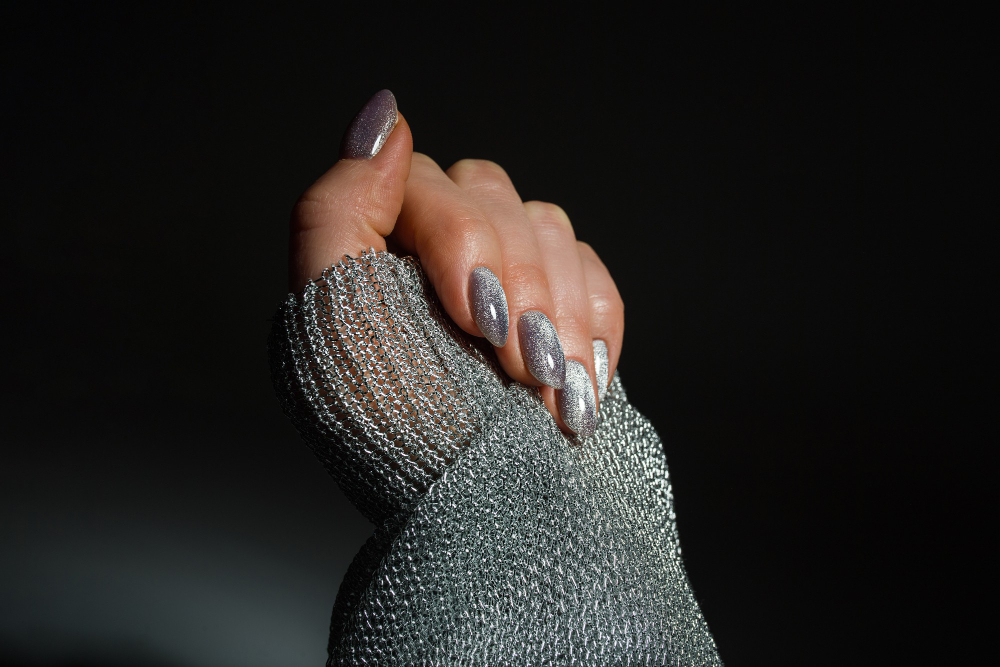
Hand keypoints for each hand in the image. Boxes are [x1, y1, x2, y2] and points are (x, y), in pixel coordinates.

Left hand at [289, 90, 622, 436]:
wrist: (504, 528)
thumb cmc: (408, 445)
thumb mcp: (330, 332)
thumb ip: (334, 211)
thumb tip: (384, 121)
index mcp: (375, 260)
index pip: (425, 183)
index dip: (457, 234)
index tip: (470, 314)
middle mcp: (438, 264)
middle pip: (496, 197)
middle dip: (515, 285)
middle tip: (517, 367)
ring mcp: (505, 285)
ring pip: (551, 227)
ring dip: (557, 312)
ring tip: (548, 392)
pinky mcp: (563, 313)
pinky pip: (595, 272)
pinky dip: (594, 324)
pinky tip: (580, 378)